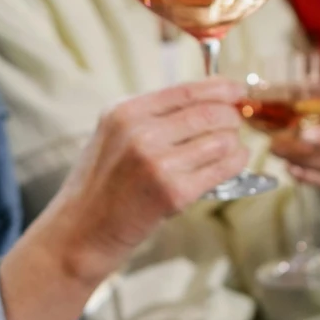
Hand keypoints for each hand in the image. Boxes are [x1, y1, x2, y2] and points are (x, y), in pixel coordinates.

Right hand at [37, 80, 249, 281]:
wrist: (81, 232)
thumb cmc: (102, 186)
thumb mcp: (114, 136)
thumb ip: (152, 116)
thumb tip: (209, 100)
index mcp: (124, 112)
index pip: (186, 90)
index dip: (221, 88)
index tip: (238, 91)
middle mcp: (139, 132)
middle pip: (209, 113)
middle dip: (231, 117)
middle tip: (236, 124)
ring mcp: (156, 163)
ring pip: (221, 140)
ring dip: (234, 144)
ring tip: (229, 150)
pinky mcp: (173, 193)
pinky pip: (222, 169)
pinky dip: (235, 164)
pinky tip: (233, 164)